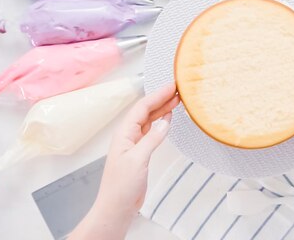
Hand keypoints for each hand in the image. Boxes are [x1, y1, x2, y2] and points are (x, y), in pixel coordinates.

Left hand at [70, 83, 179, 239]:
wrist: (116, 208)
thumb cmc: (120, 187)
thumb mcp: (138, 160)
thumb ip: (152, 139)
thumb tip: (166, 121)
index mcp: (124, 134)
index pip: (142, 107)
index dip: (157, 95)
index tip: (171, 86)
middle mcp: (128, 136)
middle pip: (146, 111)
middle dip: (161, 98)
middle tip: (177, 89)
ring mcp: (134, 144)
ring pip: (149, 120)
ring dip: (162, 109)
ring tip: (176, 99)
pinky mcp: (140, 153)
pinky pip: (152, 131)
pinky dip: (162, 122)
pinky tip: (168, 118)